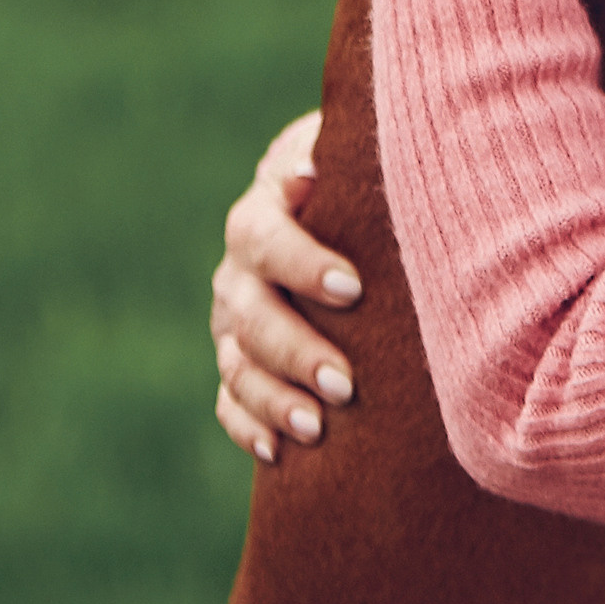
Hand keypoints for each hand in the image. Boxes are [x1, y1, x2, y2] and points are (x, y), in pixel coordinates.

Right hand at [211, 111, 363, 461]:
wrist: (354, 197)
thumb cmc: (375, 171)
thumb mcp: (365, 151)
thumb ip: (347, 160)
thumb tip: (314, 172)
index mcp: (268, 207)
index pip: (266, 237)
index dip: (302, 263)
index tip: (353, 289)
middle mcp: (242, 265)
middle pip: (249, 312)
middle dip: (294, 351)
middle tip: (344, 384)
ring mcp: (234, 316)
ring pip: (236, 362)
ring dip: (272, 399)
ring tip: (317, 430)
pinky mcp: (240, 357)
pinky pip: (229, 398)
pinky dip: (248, 426)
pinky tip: (278, 452)